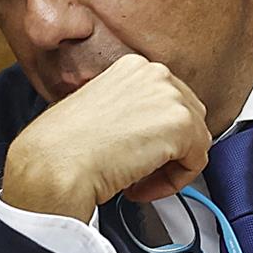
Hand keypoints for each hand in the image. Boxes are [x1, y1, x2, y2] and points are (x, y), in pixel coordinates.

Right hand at [2, 54, 209, 222]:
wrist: (55, 162)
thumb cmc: (62, 145)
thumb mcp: (99, 110)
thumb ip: (130, 111)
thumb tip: (148, 132)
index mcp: (133, 66)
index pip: (168, 102)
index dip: (155, 136)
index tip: (135, 152)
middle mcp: (154, 74)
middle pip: (188, 118)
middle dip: (168, 150)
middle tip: (139, 171)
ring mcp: (171, 96)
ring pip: (194, 141)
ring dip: (169, 168)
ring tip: (136, 180)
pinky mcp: (182, 124)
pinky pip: (197, 162)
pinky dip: (173, 182)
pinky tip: (140, 185)